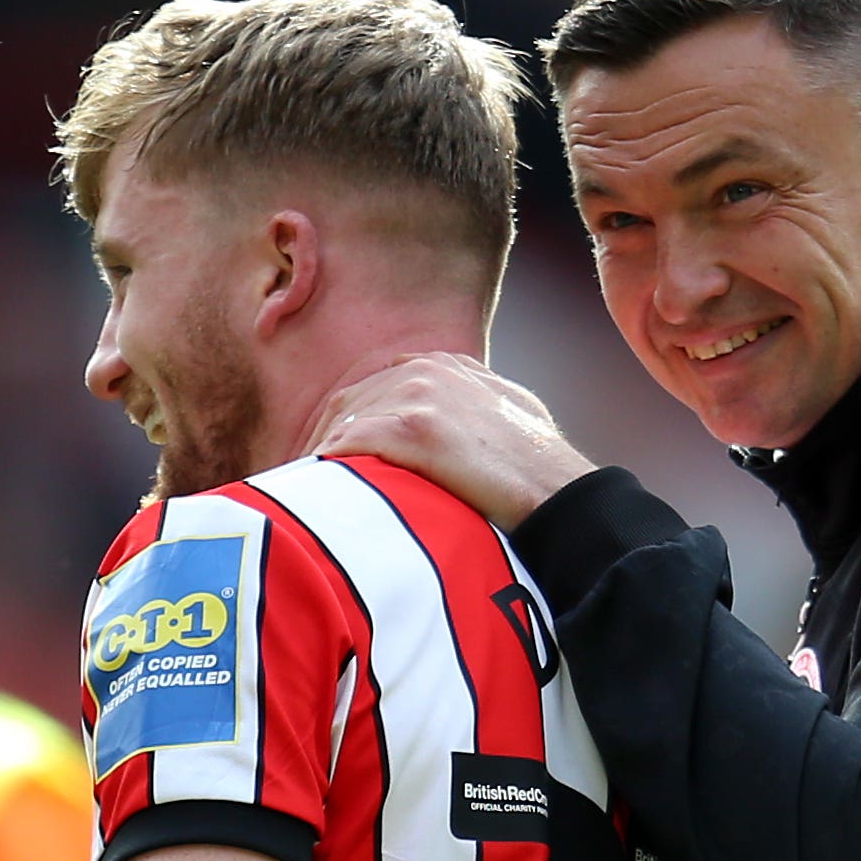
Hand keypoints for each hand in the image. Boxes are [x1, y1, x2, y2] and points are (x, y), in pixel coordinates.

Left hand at [308, 354, 595, 529]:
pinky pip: (351, 442)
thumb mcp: (511, 417)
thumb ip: (474, 408)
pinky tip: (314, 488)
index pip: (377, 385)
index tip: (329, 453)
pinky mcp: (416, 427)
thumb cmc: (542, 470)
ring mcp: (421, 394)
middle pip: (351, 399)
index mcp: (449, 365)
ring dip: (319, 454)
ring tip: (299, 490)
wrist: (561, 494)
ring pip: (346, 419)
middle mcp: (430, 370)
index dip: (348, 421)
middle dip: (323, 437)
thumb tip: (457, 429)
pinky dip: (327, 465)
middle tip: (300, 477)